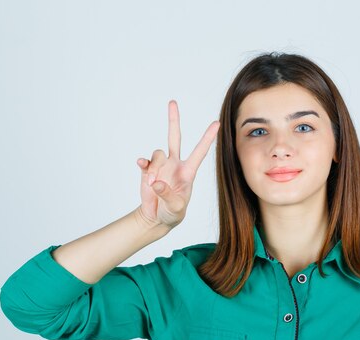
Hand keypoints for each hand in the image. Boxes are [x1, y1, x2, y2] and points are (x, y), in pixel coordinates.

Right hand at [135, 100, 219, 228]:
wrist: (157, 217)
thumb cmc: (173, 213)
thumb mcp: (176, 208)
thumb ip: (168, 196)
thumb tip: (158, 183)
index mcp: (188, 172)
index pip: (200, 151)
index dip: (208, 138)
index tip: (217, 123)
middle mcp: (175, 164)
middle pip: (175, 137)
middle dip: (173, 120)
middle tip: (172, 102)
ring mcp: (161, 166)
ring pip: (158, 153)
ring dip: (154, 168)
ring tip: (153, 185)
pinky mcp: (148, 170)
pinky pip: (145, 161)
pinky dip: (144, 164)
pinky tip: (142, 167)